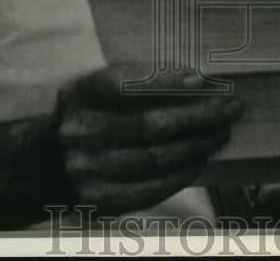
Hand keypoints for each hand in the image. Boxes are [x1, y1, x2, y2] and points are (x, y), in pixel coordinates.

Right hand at [53, 64, 242, 213]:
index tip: (203, 79)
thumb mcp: (100, 90)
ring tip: (221, 132)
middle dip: (196, 115)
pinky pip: (149, 189)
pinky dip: (180, 174)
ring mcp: (84, 171)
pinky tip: (199, 159)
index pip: (123, 84)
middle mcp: (76, 133)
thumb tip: (199, 82)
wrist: (48, 163)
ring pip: (154, 159)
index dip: (164, 82)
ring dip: (196, 145)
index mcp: (78, 95)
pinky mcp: (97, 200)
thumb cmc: (92, 115)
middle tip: (230, 106)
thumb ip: (138, 83)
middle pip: (147, 125)